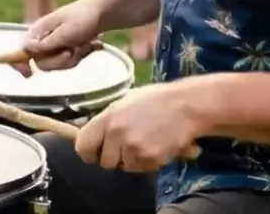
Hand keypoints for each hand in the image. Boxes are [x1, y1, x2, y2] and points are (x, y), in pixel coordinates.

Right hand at [17, 0, 102, 75]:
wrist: (101, 13)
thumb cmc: (82, 18)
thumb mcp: (65, 32)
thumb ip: (45, 44)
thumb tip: (24, 49)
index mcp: (37, 32)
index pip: (20, 50)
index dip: (20, 63)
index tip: (28, 72)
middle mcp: (42, 40)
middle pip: (41, 64)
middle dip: (59, 61)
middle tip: (72, 50)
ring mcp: (54, 46)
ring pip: (57, 65)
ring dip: (73, 57)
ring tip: (83, 44)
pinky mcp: (64, 50)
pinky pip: (68, 63)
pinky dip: (79, 56)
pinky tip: (87, 45)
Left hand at [75, 84, 199, 172]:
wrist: (186, 105)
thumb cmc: (156, 99)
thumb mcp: (125, 102)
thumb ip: (108, 120)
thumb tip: (94, 134)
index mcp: (108, 118)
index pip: (83, 145)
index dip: (89, 152)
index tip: (96, 153)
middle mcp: (117, 134)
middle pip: (105, 162)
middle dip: (115, 157)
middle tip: (128, 146)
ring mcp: (133, 148)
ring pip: (125, 167)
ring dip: (133, 160)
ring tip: (146, 142)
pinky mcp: (150, 159)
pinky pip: (142, 169)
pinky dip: (149, 162)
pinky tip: (157, 146)